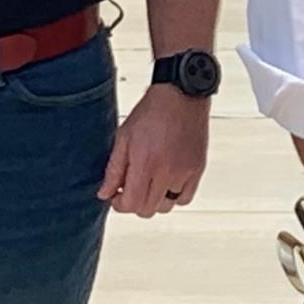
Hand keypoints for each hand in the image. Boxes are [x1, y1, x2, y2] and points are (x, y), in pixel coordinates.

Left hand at [98, 84, 208, 216]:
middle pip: (147, 209)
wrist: (181, 94)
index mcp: (146, 163)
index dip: (119, 204)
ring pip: (166, 206)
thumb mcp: (124, 136)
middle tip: (131, 188)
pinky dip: (175, 196)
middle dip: (135, 203)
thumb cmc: (152, 111)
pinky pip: (185, 198)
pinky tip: (167, 182)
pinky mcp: (198, 169)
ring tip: (150, 183)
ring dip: (154, 200)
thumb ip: (113, 169)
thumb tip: (105, 194)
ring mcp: (184, 172)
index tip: (117, 196)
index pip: (131, 204)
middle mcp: (167, 171)